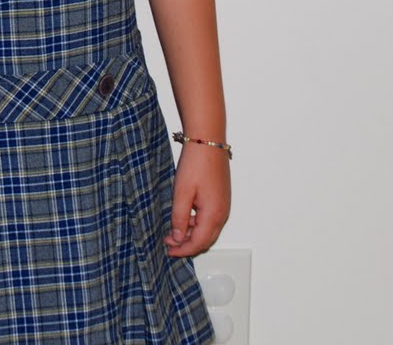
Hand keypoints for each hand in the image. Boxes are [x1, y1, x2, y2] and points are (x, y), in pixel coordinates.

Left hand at [164, 142, 229, 257]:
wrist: (207, 141)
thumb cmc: (196, 164)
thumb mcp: (181, 193)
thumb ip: (179, 218)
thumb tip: (178, 238)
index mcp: (214, 215)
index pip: (198, 243)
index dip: (182, 250)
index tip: (168, 251)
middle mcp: (222, 213)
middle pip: (206, 240)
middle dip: (187, 244)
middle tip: (168, 243)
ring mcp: (223, 205)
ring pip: (208, 229)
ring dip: (191, 234)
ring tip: (173, 230)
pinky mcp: (221, 198)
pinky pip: (210, 218)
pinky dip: (197, 223)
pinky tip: (184, 217)